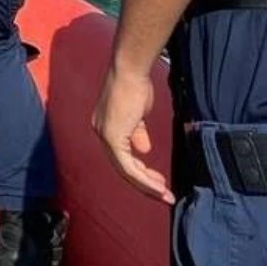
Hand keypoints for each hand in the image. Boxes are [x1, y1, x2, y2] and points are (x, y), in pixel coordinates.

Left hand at [92, 65, 173, 204]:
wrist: (131, 71)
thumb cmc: (136, 85)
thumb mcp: (138, 113)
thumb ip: (138, 132)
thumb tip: (143, 150)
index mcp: (105, 126)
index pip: (121, 155)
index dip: (140, 170)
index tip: (157, 179)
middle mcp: (101, 132)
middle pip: (122, 167)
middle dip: (144, 183)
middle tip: (163, 193)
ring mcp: (105, 136)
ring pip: (125, 171)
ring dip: (146, 185)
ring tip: (164, 195)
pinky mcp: (112, 138)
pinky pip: (128, 167)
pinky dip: (144, 179)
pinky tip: (158, 186)